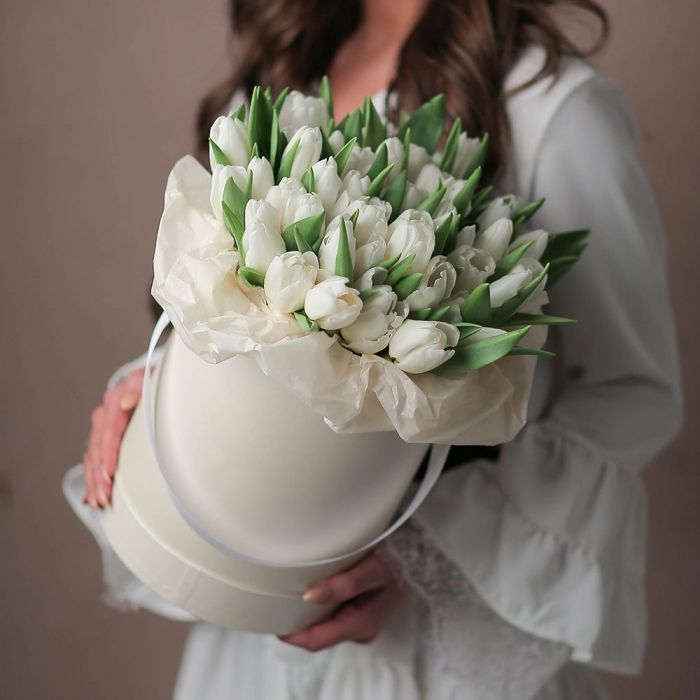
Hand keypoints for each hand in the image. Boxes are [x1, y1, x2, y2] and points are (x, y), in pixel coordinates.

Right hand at [82, 367, 143, 507]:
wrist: (143, 379)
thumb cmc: (148, 382)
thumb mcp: (144, 380)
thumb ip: (137, 389)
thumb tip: (126, 402)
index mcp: (113, 404)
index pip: (109, 433)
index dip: (108, 454)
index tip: (109, 473)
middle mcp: (103, 418)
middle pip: (97, 450)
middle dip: (98, 476)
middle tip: (103, 497)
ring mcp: (101, 429)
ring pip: (92, 459)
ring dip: (93, 481)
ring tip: (97, 501)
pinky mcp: (103, 438)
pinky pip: (93, 460)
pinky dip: (92, 479)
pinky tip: (90, 496)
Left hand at [278, 551, 403, 651]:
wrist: (419, 555)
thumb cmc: (398, 560)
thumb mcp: (373, 569)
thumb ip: (344, 584)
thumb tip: (310, 596)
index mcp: (362, 624)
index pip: (317, 640)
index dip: (293, 634)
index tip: (273, 618)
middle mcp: (360, 628)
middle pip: (318, 635)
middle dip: (298, 623)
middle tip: (278, 601)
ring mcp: (360, 621)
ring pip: (325, 625)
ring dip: (309, 613)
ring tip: (292, 592)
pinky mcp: (360, 611)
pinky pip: (333, 615)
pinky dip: (321, 605)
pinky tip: (316, 588)